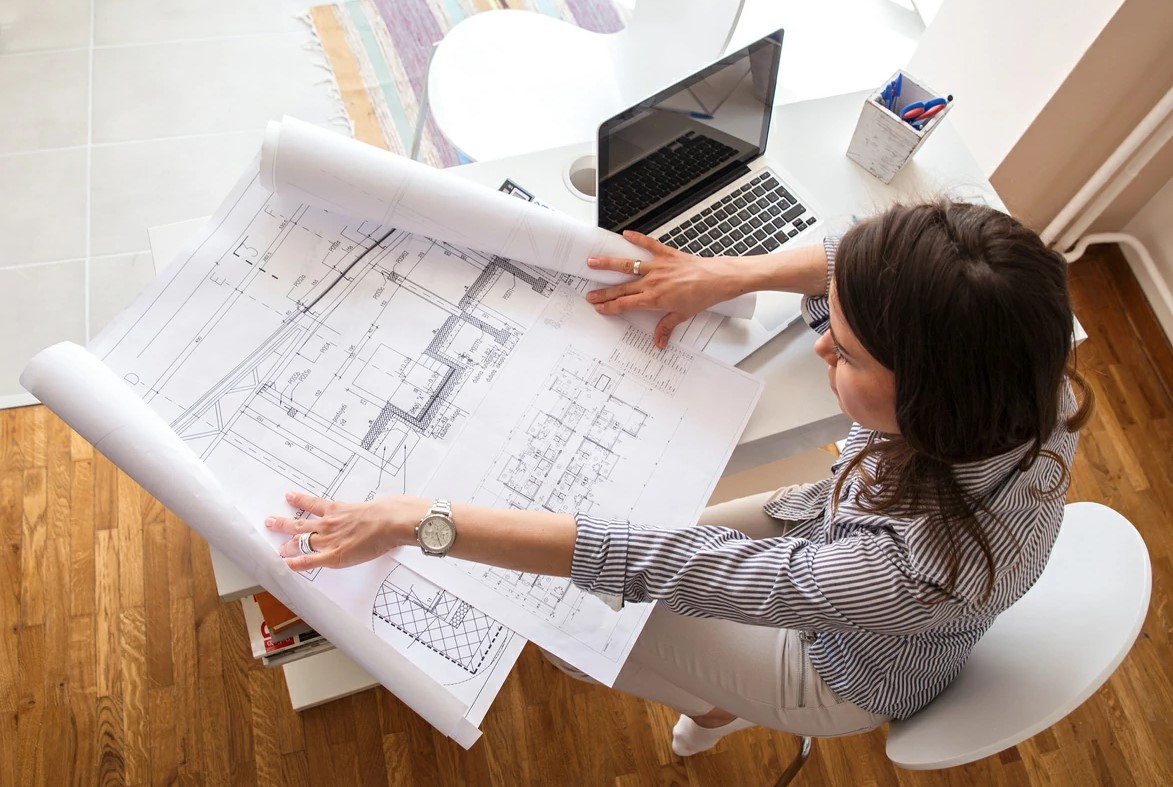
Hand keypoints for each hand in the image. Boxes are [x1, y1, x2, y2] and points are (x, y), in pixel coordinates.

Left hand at [265, 491, 428, 571]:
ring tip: (276, 546)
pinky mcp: (333, 555)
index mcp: (339, 509)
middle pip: (300, 524)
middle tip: (270, 521)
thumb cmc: (389, 511)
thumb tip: (378, 509)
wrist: (392, 521)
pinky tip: (286, 564)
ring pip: (300, 541)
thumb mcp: (376, 504)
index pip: (314, 504)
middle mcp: (329, 523)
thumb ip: (368, 509)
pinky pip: (309, 560)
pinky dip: (296, 563)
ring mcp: (329, 539)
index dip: (300, 501)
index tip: (290, 496)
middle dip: (283, 523)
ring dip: (286, 543)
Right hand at [586, 231, 741, 348]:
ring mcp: (658, 267)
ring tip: (592, 261)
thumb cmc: (703, 296)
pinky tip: (626, 234)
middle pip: (622, 288)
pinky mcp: (666, 254)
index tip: (599, 308)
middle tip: (589, 294)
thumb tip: (658, 342)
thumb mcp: (683, 315)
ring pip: (628, 265)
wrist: (718, 279)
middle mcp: (653, 282)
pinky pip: (648, 245)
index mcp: (655, 299)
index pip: (626, 304)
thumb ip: (666, 327)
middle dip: (604, 292)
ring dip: (608, 264)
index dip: (610, 307)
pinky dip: (637, 239)